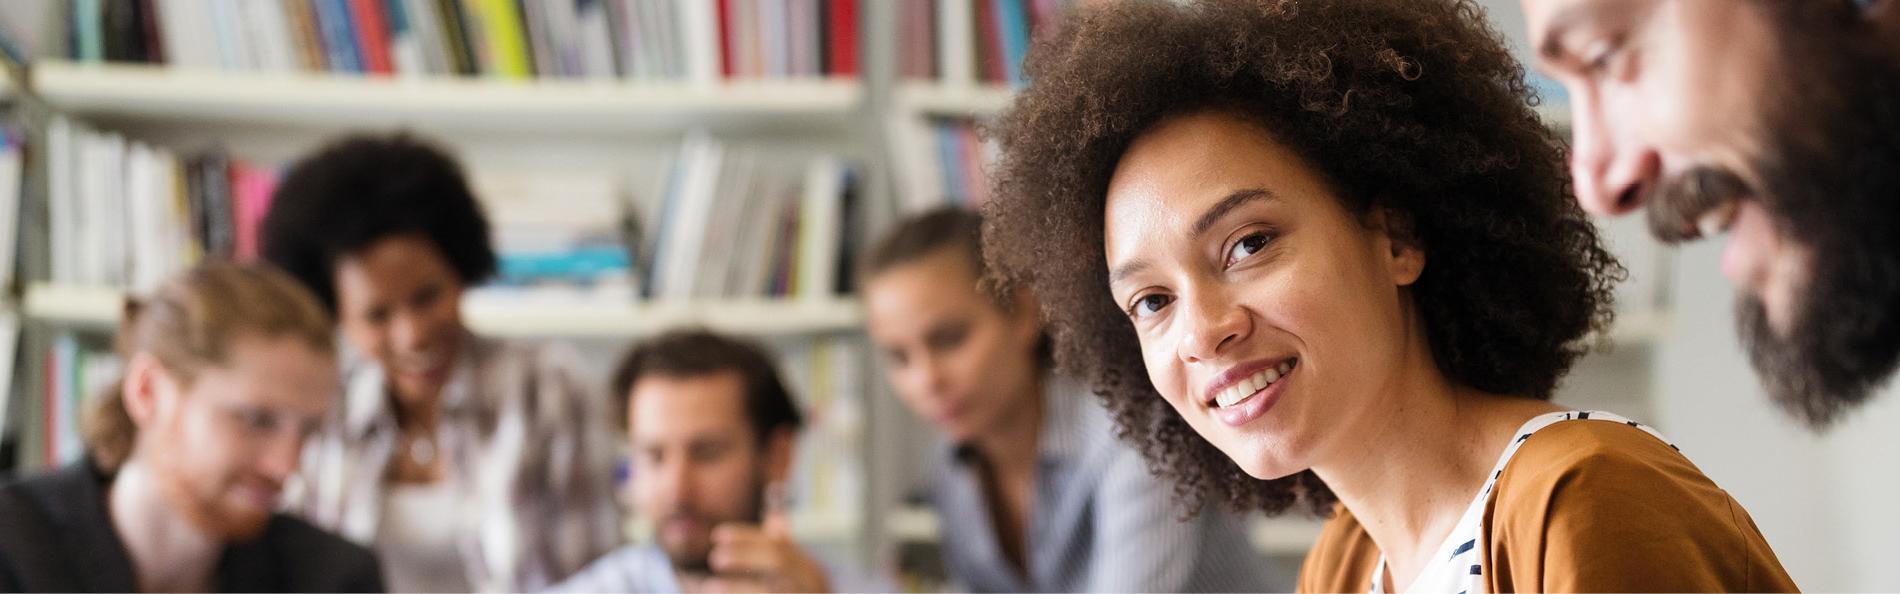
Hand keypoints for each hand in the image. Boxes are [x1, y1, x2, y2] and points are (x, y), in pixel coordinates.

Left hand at [702, 485, 830, 592]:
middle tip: (714, 557)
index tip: (717, 535)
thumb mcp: (796, 579)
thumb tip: (775, 518)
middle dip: (744, 555)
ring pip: (770, 590)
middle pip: (778, 561)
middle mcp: (815, 587)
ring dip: (737, 588)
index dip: (746, 537)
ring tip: (707, 587)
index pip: (779, 546)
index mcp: (811, 572)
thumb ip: (783, 553)